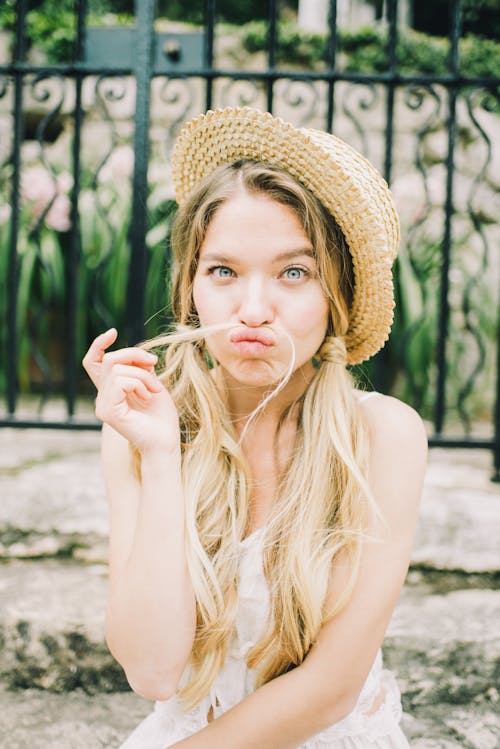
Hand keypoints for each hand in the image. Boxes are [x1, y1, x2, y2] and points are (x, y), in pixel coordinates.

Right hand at [82, 328, 179, 453]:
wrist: (165, 441)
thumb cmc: (162, 417)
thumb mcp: (152, 384)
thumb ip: (140, 369)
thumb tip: (137, 354)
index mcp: (111, 390)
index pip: (93, 362)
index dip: (98, 344)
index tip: (113, 332)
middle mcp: (103, 397)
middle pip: (110, 359)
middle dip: (135, 356)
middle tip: (154, 365)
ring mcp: (103, 405)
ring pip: (117, 369)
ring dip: (142, 374)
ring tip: (154, 390)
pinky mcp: (108, 412)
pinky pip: (120, 381)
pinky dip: (139, 383)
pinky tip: (147, 396)